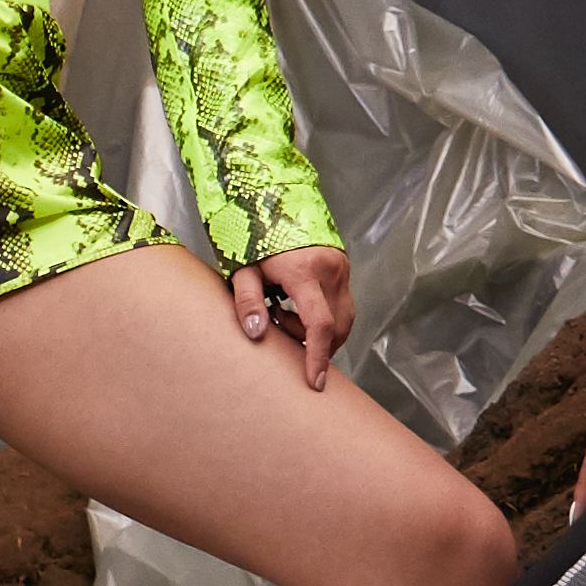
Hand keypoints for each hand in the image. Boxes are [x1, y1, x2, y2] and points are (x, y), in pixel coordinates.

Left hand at [231, 246, 356, 388]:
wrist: (272, 203)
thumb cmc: (252, 236)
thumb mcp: (242, 269)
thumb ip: (247, 302)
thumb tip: (257, 335)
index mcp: (304, 271)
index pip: (319, 325)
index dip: (317, 356)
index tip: (314, 381)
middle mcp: (330, 269)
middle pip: (335, 326)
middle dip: (312, 342)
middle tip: (278, 326)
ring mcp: (341, 267)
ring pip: (343, 318)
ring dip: (318, 330)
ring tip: (283, 314)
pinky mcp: (344, 266)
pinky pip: (341, 305)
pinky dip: (324, 317)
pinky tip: (296, 307)